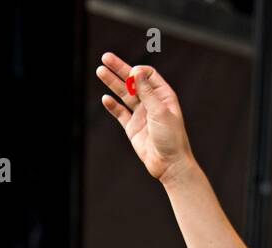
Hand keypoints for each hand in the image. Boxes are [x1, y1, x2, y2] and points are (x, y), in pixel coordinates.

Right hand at [96, 52, 194, 184]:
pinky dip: (112, 106)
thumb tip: (137, 71)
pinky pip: (120, 113)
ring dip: (112, 83)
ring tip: (100, 71)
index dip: (138, 71)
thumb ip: (147, 91)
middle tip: (106, 58)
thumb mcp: (160, 111)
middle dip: (119, 69)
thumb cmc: (171, 138)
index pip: (148, 75)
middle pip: (133, 81)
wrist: (169, 164)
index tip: (132, 74)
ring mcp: (141, 115)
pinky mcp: (133, 128)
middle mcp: (152, 103)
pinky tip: (105, 98)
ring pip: (124, 95)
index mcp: (164, 96)